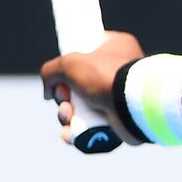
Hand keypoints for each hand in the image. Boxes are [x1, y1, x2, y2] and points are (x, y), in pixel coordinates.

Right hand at [40, 30, 145, 144]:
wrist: (133, 105)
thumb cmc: (107, 76)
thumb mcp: (70, 63)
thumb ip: (51, 70)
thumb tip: (49, 91)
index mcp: (117, 47)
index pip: (88, 51)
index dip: (70, 64)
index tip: (61, 74)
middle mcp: (120, 71)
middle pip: (80, 84)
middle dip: (64, 96)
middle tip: (63, 99)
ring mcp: (120, 96)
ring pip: (83, 107)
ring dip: (67, 115)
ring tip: (67, 116)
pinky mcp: (119, 121)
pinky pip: (92, 126)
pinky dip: (77, 131)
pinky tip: (69, 133)